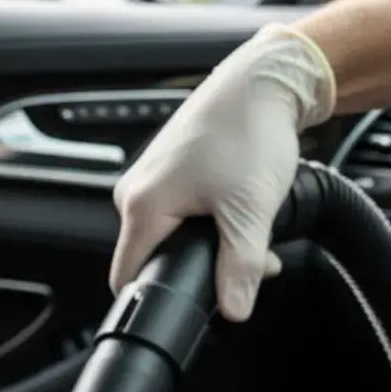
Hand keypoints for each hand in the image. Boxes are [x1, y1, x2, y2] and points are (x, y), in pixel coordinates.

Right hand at [109, 27, 335, 321]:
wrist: (263, 81)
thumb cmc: (248, 131)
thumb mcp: (250, 211)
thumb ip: (241, 268)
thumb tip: (234, 310)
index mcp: (141, 205)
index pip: (127, 275)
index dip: (157, 297)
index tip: (191, 302)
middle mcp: (135, 191)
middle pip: (154, 255)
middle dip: (200, 268)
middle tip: (249, 261)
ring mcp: (150, 177)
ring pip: (171, 232)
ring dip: (210, 242)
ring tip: (250, 225)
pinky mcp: (168, 168)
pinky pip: (178, 208)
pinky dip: (209, 217)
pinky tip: (240, 204)